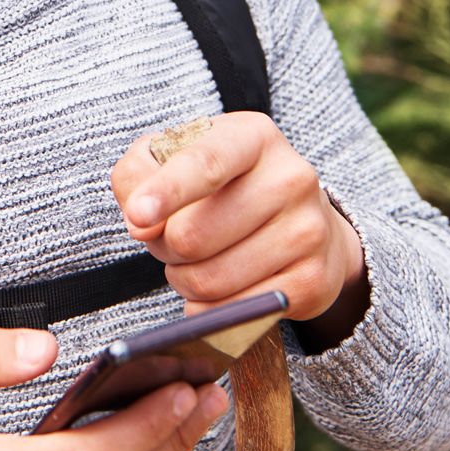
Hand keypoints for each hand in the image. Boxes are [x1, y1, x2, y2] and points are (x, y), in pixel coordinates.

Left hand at [113, 113, 369, 342]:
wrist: (303, 223)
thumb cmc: (224, 188)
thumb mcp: (177, 159)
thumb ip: (138, 176)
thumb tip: (141, 223)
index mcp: (253, 137)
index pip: (206, 163)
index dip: (168, 191)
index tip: (137, 216)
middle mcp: (291, 177)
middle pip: (193, 235)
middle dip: (165, 248)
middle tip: (175, 241)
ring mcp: (307, 230)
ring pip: (210, 280)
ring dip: (186, 281)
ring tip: (200, 263)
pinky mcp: (313, 280)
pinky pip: (235, 313)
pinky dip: (211, 310)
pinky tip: (220, 291)